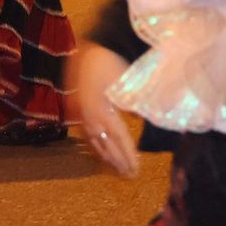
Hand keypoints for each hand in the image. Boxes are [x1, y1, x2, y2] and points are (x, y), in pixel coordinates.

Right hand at [66, 41, 139, 177]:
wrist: (84, 50)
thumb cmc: (109, 63)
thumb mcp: (127, 84)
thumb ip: (137, 105)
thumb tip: (148, 120)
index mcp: (104, 113)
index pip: (120, 140)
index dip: (128, 156)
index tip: (136, 170)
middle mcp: (90, 119)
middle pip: (106, 146)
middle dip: (118, 162)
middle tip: (129, 175)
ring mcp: (81, 115)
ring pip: (94, 142)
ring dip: (106, 157)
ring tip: (117, 168)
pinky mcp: (77, 110)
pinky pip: (87, 134)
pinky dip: (95, 145)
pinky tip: (101, 149)